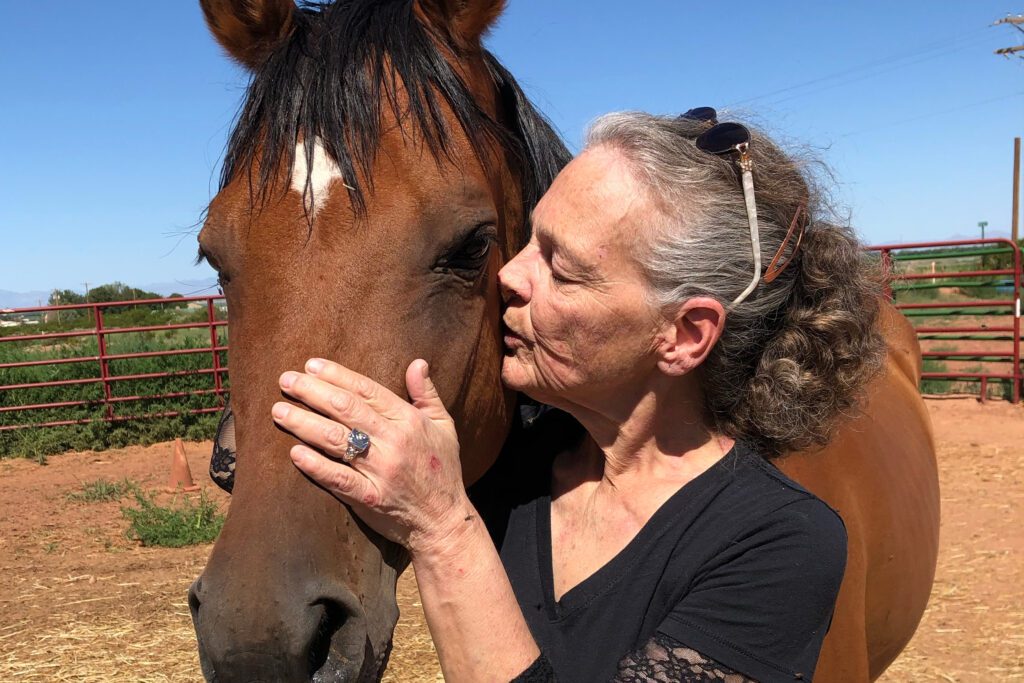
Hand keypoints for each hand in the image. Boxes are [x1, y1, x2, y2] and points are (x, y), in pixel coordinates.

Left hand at [272, 357, 473, 553]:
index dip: (337, 375)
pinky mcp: (370, 497)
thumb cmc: (442, 471)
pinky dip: (316, 465)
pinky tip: (294, 453)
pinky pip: (338, 478)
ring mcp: (381, 470)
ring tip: (279, 411)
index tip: (311, 365)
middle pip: (346, 409)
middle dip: (312, 391)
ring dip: (304, 423)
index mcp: (409, 421)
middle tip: (286, 380)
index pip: (367, 391)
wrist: (444, 521)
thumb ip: (427, 394)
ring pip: (336, 440)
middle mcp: (394, 441)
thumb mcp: (444, 427)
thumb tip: (418, 362)